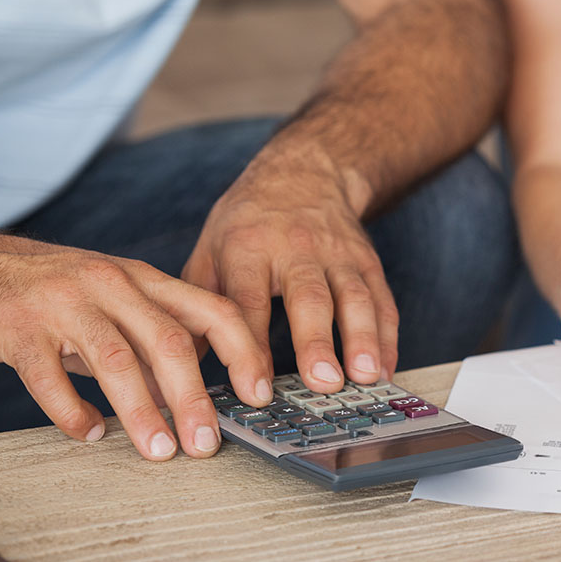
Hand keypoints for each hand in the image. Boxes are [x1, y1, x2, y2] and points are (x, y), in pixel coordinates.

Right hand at [0, 227, 272, 460]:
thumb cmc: (53, 292)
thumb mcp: (114, 305)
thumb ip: (151, 344)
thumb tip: (187, 398)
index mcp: (145, 280)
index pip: (213, 309)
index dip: (243, 352)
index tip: (261, 393)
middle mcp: (111, 283)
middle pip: (169, 341)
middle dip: (194, 397)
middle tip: (207, 443)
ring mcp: (64, 302)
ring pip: (116, 360)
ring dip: (142, 412)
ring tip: (160, 450)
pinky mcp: (18, 327)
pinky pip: (50, 376)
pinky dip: (72, 411)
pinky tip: (87, 433)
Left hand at [183, 137, 397, 392]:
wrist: (305, 172)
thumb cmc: (249, 221)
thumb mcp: (210, 249)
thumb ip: (195, 307)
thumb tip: (173, 368)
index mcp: (248, 249)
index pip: (248, 302)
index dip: (250, 347)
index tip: (255, 389)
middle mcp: (296, 249)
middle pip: (308, 298)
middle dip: (316, 342)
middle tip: (323, 384)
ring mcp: (338, 254)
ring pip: (354, 297)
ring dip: (363, 338)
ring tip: (366, 377)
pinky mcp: (367, 261)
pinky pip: (381, 299)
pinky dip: (387, 336)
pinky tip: (386, 369)